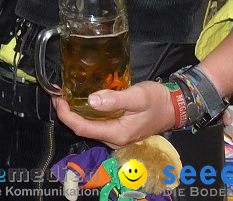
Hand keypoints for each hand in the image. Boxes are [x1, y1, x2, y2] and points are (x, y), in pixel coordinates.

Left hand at [51, 80, 176, 149]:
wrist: (175, 107)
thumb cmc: (157, 101)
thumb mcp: (137, 97)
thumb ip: (115, 100)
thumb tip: (91, 100)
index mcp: (117, 133)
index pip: (82, 128)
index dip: (66, 115)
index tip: (58, 98)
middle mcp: (114, 138)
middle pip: (82, 128)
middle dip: (66, 112)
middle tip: (56, 93)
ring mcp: (115, 135)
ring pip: (88, 126)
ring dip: (74, 112)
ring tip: (64, 94)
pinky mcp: (117, 128)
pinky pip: (95, 123)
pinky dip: (84, 112)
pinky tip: (80, 99)